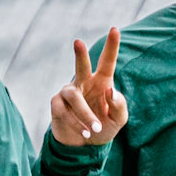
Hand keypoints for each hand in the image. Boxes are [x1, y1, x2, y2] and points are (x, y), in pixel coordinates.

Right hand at [49, 32, 128, 147]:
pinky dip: (76, 123)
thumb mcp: (119, 119)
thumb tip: (110, 90)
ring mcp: (69, 92)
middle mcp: (84, 82)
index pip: (107, 61)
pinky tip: (85, 133)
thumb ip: (119, 105)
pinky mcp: (56, 104)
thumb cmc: (104, 127)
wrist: (84, 146)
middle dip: (79, 55)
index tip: (115, 29)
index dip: (111, 46)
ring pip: (75, 98)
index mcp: (102, 81)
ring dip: (86, 115)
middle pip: (81, 66)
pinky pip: (64, 111)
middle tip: (78, 42)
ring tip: (95, 129)